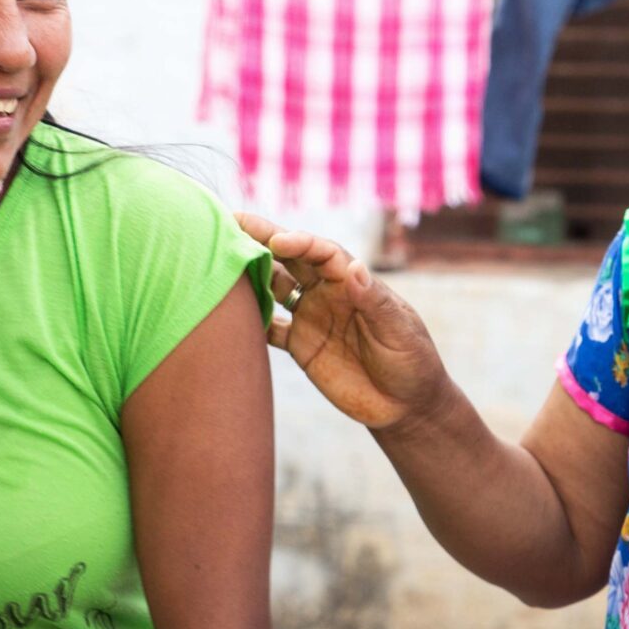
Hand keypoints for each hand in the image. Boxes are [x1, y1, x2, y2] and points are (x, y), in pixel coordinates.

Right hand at [237, 212, 449, 430]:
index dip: (299, 242)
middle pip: (290, 259)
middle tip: (228, 222)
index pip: (322, 253)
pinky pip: (268, 325)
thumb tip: (355, 267)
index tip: (277, 240)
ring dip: (248, 273)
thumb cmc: (412, 361)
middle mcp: (328, 293)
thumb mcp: (399, 331)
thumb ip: (375, 302)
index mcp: (353, 283)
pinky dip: (247, 317)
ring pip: (273, 286)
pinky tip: (223, 312)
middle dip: (261, 238)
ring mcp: (311, 317)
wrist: (405, 405)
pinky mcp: (300, 345)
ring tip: (216, 260)